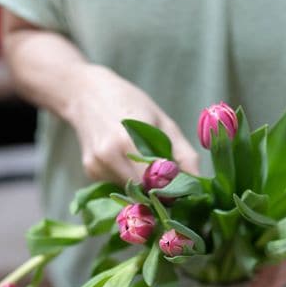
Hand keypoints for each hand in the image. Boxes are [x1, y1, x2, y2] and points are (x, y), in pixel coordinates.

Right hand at [65, 64, 198, 183]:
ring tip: (147, 166)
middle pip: (141, 193)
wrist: (85, 92)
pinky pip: (117, 185)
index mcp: (127, 142)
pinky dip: (128, 179)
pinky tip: (126, 160)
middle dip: (158, 193)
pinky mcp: (90, 171)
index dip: (170, 192)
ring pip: (130, 192)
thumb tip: (200, 185)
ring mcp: (95, 166)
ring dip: (143, 187)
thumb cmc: (131, 102)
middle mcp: (107, 157)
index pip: (153, 185)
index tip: (183, 192)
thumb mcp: (164, 123)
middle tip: (171, 185)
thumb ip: (184, 155)